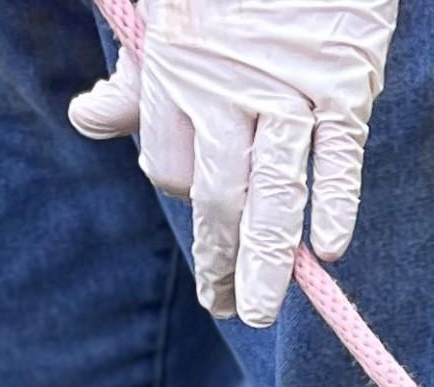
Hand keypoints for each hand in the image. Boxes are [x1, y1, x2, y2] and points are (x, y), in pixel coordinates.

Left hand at [70, 0, 400, 328]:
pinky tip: (328, 249)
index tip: (204, 215)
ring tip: (260, 310)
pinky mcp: (345, 89)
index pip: (170, 169)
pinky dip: (336, 204)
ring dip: (267, 263)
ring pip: (273, 196)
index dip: (181, 195)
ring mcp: (291, 93)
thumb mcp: (165, 10)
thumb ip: (136, 72)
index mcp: (178, 69)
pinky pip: (339, 161)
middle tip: (227, 308)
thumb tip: (88, 121)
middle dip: (220, 263)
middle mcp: (230, 89)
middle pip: (218, 199)